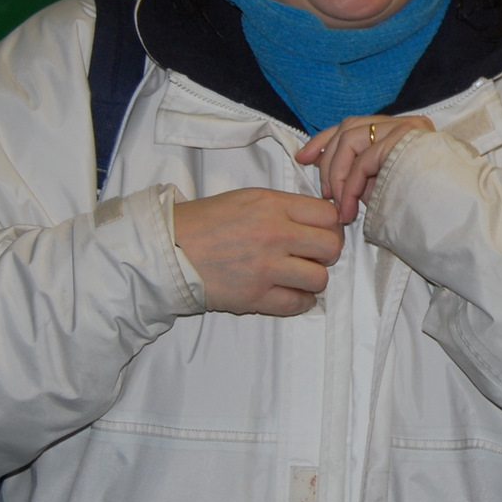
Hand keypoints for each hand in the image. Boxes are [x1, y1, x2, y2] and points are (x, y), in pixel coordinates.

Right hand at [172, 189, 341, 315]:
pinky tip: (291, 292)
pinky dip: (300, 301)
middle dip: (327, 252)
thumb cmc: (206, 221)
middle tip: (314, 255)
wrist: (170, 249)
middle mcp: (275, 234)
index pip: (328, 215)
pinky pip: (298, 303)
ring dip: (313, 279)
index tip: (323, 231)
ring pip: (319, 279)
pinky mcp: (256, 296)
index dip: (331, 225)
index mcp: (273, 206)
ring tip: (300, 275)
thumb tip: (318, 218)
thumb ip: (284, 207)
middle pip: (331, 247)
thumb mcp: (248, 198)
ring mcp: (267, 268)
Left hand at [295, 115, 434, 224]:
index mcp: (401, 131)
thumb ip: (362, 175)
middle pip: (349, 126)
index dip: (323, 140)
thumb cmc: (425, 208)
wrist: (457, 215)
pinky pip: (364, 158)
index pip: (354, 125)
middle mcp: (404, 123)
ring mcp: (406, 128)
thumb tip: (327, 172)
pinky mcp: (405, 139)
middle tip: (324, 193)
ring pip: (352, 138)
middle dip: (326, 158)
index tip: (303, 158)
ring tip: (338, 205)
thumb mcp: (386, 187)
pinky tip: (349, 206)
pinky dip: (350, 184)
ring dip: (338, 175)